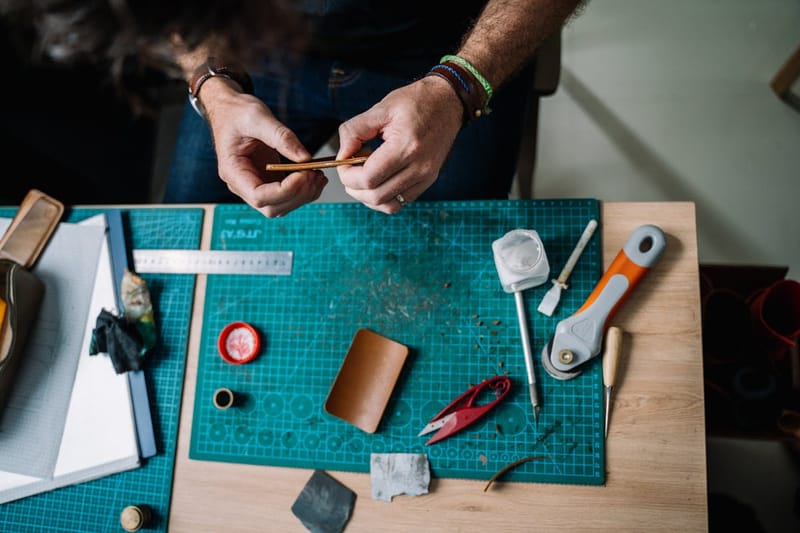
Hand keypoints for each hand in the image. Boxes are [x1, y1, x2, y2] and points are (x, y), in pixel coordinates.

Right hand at [202, 78, 327, 217]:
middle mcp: (242, 185)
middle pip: (272, 208)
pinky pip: (287, 196)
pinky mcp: (268, 181)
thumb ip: (282, 137)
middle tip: (315, 174)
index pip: (259, 196)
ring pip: (282, 207)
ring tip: (318, 175)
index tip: (303, 174)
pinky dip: (304, 190)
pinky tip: (315, 176)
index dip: (285, 191)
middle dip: (297, 195)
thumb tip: (305, 158)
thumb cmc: (236, 113)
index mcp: (233, 171)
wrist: (230, 110)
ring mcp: (256, 185)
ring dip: (303, 195)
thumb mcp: (257, 117)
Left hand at [336, 75, 462, 213]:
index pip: (368, 179)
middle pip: (376, 196)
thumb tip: (341, 155)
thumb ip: (355, 130)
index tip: (342, 163)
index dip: (347, 175)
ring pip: (388, 205)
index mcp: (406, 147)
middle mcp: (420, 167)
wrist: (448, 103)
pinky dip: (384, 197)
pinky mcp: (428, 181)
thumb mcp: (381, 108)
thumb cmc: (417, 102)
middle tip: (349, 171)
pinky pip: (401, 202)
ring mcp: (426, 177)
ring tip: (362, 177)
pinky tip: (378, 181)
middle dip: (354, 187)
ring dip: (368, 197)